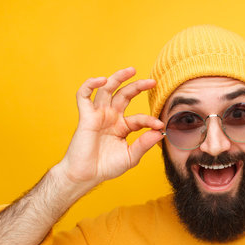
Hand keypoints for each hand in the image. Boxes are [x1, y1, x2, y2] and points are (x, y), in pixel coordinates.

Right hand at [58, 67, 163, 186]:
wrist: (86, 175)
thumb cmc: (106, 167)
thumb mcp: (130, 156)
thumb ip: (144, 144)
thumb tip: (160, 132)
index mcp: (122, 127)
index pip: (139, 118)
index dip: (150, 119)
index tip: (160, 125)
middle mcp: (111, 117)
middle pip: (125, 95)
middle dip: (138, 86)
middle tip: (152, 81)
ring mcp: (98, 115)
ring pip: (107, 89)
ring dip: (118, 77)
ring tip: (131, 70)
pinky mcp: (85, 116)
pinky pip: (84, 95)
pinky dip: (90, 84)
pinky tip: (101, 80)